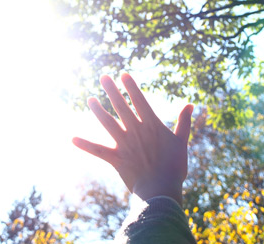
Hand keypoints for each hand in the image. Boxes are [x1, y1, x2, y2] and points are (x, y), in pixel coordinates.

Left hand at [73, 73, 193, 204]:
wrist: (160, 189)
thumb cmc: (174, 166)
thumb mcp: (182, 141)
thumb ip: (184, 121)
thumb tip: (190, 104)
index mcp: (151, 124)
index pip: (139, 100)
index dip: (131, 86)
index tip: (123, 74)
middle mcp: (135, 130)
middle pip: (121, 106)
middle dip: (112, 90)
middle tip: (103, 77)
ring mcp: (124, 144)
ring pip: (107, 123)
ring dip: (98, 111)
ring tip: (90, 99)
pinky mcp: (115, 158)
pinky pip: (97, 150)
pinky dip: (85, 144)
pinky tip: (73, 138)